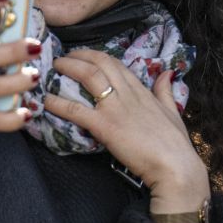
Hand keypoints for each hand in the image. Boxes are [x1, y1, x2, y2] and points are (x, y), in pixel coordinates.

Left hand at [43, 49, 207, 214]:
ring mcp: (115, 108)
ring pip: (88, 76)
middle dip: (78, 56)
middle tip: (63, 58)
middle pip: (99, 63)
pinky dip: (59, 103)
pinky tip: (46, 101)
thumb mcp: (173, 112)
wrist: (175, 167)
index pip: (116, 64)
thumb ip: (165, 91)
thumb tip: (167, 73)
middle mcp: (127, 94)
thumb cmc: (175, 144)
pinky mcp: (105, 126)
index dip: (96, 56)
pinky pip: (76, 109)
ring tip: (53, 68)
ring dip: (68, 68)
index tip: (83, 55)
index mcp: (142, 91)